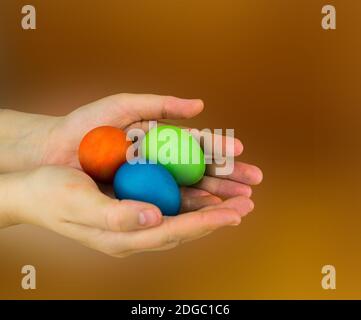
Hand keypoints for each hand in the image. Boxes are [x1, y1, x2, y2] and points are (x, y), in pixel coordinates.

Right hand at [0, 166, 253, 256]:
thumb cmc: (52, 195)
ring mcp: (134, 221)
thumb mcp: (79, 203)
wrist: (34, 191)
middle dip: (216, 218)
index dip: (204, 224)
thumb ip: (116, 216)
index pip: (172, 232)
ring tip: (236, 200)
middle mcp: (133, 232)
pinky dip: (191, 201)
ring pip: (181, 216)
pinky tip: (206, 193)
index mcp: (121, 236)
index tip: (232, 215)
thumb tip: (154, 217)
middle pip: (183, 227)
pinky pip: (169, 206)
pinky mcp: (133, 208)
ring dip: (209, 209)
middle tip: (246, 206)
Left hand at [40, 94, 262, 203]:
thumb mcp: (125, 106)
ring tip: (241, 203)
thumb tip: (200, 106)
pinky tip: (210, 213)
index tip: (240, 153)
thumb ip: (161, 105)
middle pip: (201, 172)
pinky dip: (191, 209)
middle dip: (228, 179)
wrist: (56, 149)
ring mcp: (152, 184)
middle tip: (253, 186)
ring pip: (191, 192)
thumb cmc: (88, 125)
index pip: (198, 147)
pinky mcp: (139, 201)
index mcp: (161, 141)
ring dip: (217, 197)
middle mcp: (161, 164)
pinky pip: (169, 206)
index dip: (219, 150)